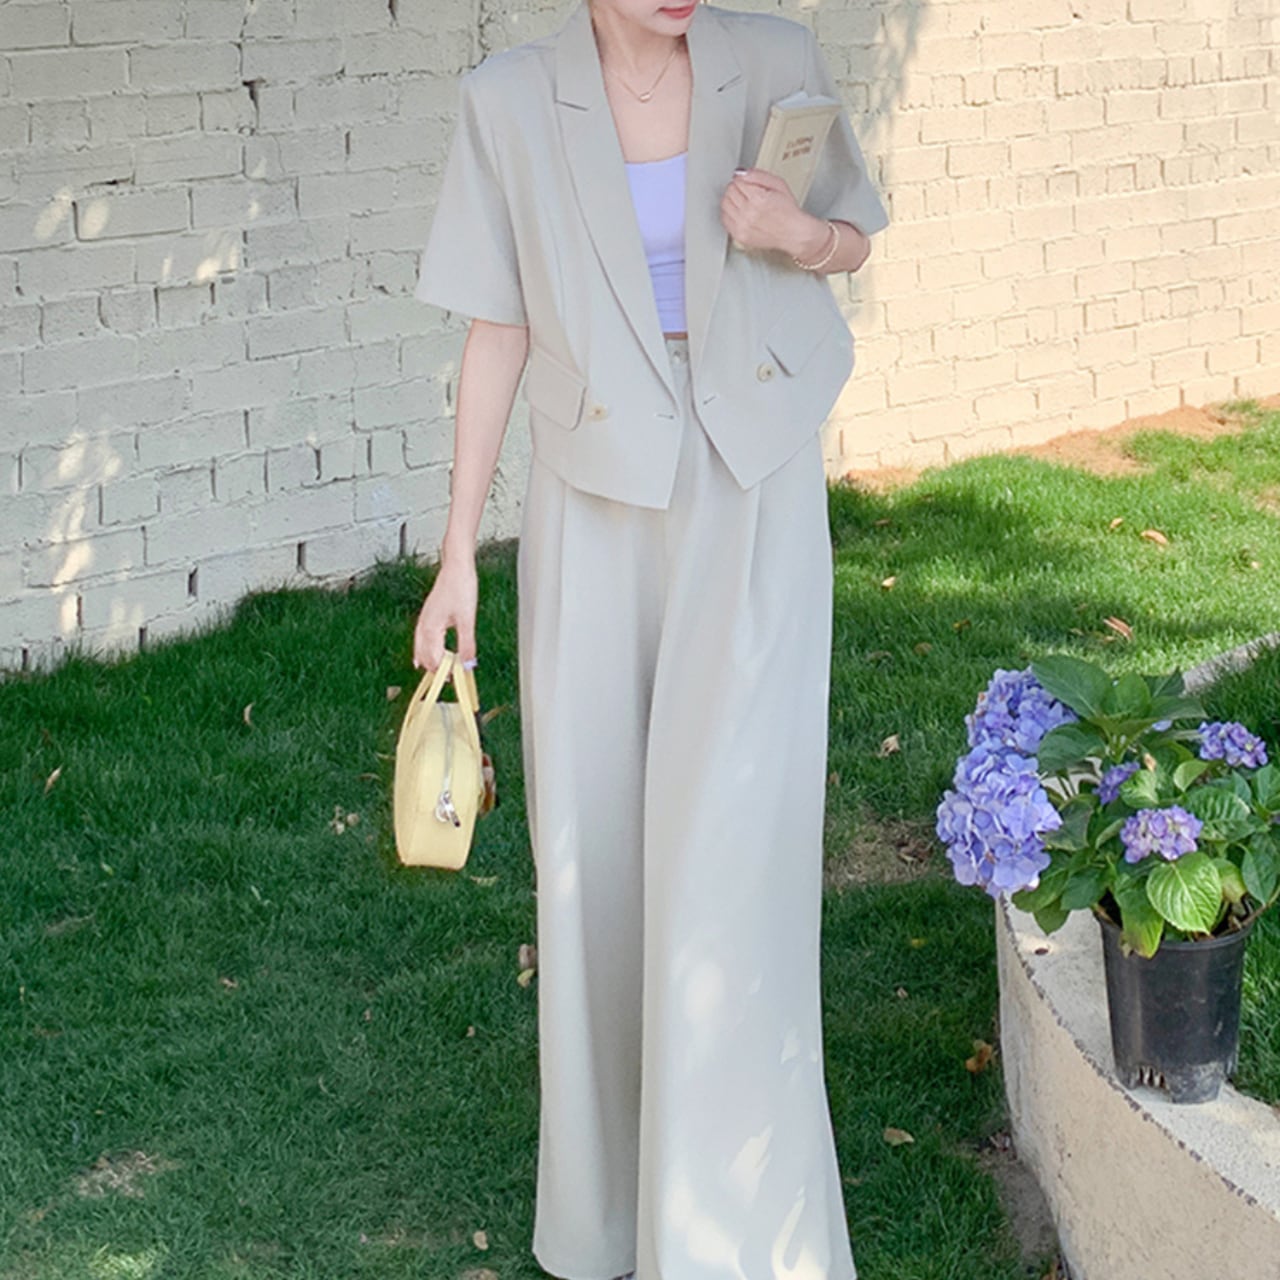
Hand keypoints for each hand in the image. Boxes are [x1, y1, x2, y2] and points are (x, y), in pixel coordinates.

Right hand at [412, 555, 477, 671]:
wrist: (456, 567)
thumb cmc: (460, 588)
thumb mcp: (467, 620)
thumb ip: (466, 645)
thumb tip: (468, 665)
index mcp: (431, 629)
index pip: (434, 660)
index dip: (445, 672)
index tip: (457, 678)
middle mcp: (423, 626)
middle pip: (424, 657)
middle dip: (436, 670)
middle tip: (452, 678)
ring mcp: (423, 621)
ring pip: (420, 649)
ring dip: (430, 662)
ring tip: (441, 673)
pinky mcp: (427, 617)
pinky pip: (421, 640)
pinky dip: (424, 651)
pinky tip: (427, 655)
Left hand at [720, 167, 822, 256]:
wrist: (793, 233)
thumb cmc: (787, 210)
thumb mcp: (778, 184)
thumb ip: (758, 175)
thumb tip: (739, 173)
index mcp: (759, 199)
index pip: (737, 181)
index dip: (742, 180)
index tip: (748, 183)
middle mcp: (749, 214)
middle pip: (729, 192)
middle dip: (736, 188)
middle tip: (746, 192)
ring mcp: (743, 226)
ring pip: (725, 204)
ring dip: (731, 200)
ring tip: (743, 202)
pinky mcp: (740, 236)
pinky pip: (725, 219)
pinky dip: (729, 213)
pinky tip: (739, 212)